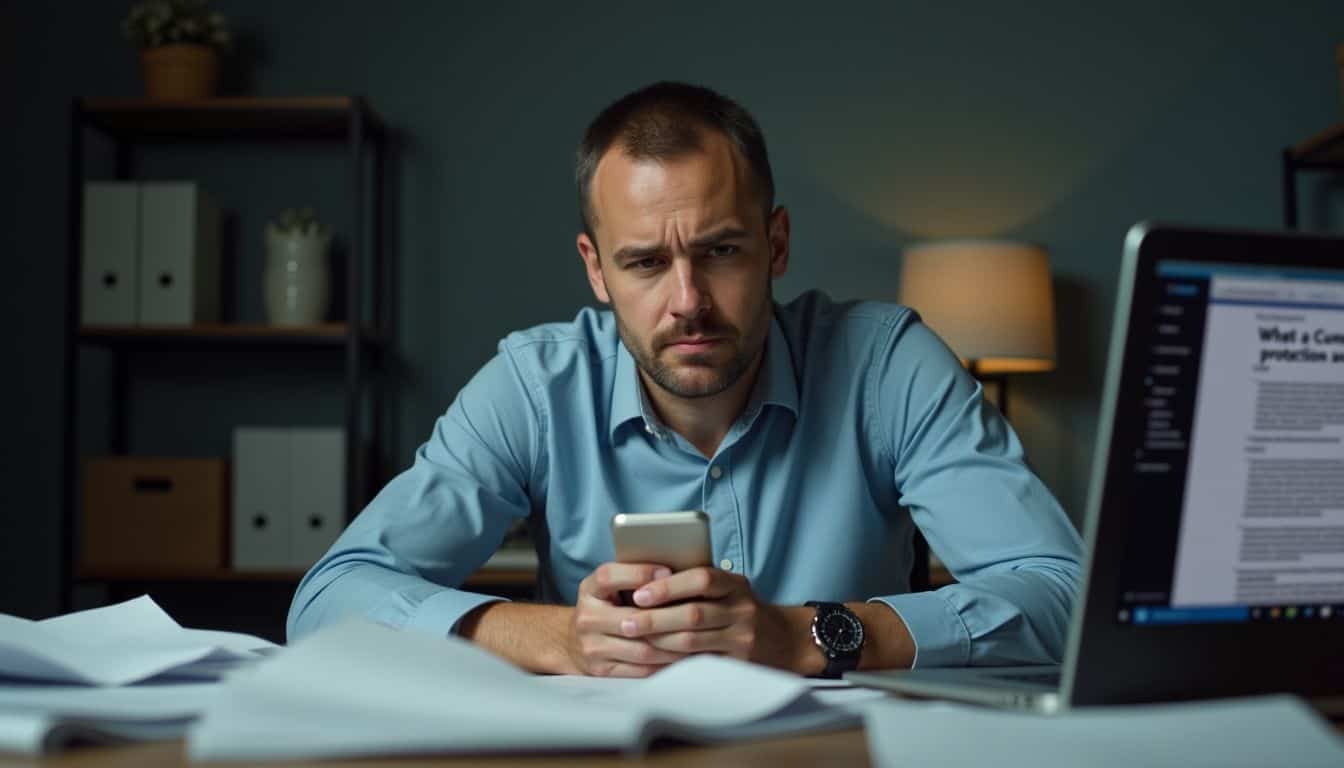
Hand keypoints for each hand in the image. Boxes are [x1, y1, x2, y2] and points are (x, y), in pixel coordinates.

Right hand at [567, 562, 690, 676]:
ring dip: (674, 646)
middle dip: (669, 617)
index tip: (669, 571)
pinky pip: (641, 670)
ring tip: (698, 637)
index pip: (610, 576)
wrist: (572, 643)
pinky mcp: (602, 671)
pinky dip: (665, 664)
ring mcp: (592, 647)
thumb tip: (674, 570)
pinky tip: (683, 657)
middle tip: (698, 613)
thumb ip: (633, 576)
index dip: (640, 573)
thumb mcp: (608, 586)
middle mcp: (586, 618)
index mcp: (589, 590)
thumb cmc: (604, 608)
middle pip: (633, 619)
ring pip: (642, 649)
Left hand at [617, 567, 803, 668]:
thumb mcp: (730, 588)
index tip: (639, 593)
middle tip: (626, 621)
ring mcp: (742, 639)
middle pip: (693, 614)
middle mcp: (742, 611)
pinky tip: (653, 658)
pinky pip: (698, 663)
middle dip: (655, 618)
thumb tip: (648, 578)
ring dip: (658, 641)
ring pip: (692, 641)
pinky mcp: (738, 664)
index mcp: (736, 585)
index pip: (701, 579)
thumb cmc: (742, 608)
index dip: (668, 586)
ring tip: (634, 639)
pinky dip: (673, 660)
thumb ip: (697, 583)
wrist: (784, 640)